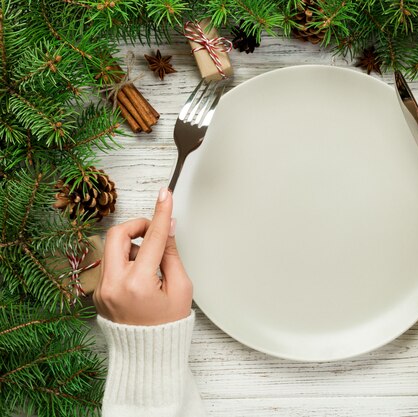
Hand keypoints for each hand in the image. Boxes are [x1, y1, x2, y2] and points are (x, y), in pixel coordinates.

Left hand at [94, 188, 192, 325]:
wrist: (146, 354)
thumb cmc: (167, 325)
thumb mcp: (181, 288)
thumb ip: (172, 255)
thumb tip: (167, 229)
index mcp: (137, 284)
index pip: (151, 239)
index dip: (161, 214)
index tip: (165, 196)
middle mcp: (113, 285)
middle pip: (117, 234)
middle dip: (136, 226)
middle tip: (153, 232)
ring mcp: (101, 289)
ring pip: (111, 248)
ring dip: (131, 246)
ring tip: (150, 265)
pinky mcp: (97, 292)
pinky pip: (110, 264)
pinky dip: (126, 261)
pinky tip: (140, 277)